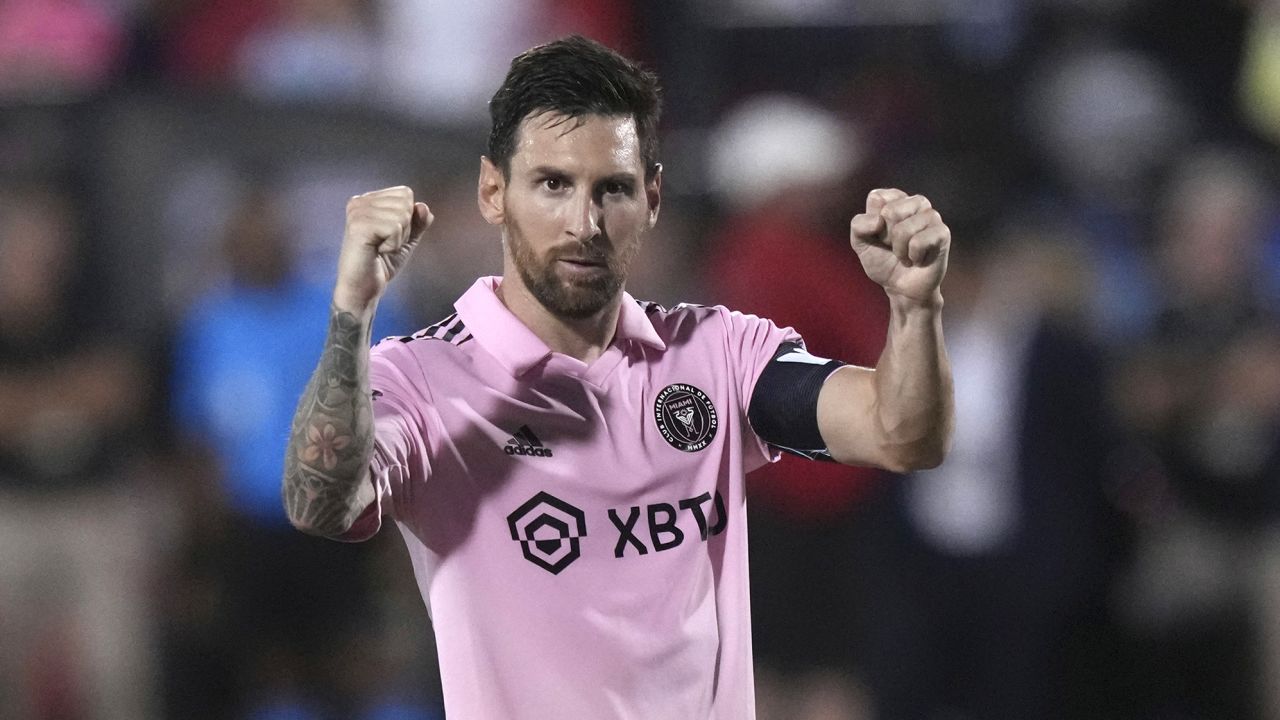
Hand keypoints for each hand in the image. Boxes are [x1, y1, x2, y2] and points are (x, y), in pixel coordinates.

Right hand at [334, 186, 432, 312]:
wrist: (364, 288)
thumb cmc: (382, 263)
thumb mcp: (407, 238)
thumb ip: (418, 221)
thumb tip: (423, 206)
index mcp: (368, 200)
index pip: (405, 193)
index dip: (408, 218)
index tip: (389, 235)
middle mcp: (359, 201)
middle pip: (405, 202)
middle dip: (405, 228)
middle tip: (385, 244)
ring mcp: (357, 212)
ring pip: (402, 214)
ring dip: (398, 238)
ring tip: (380, 248)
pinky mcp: (358, 226)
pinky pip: (395, 227)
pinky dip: (393, 244)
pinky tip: (377, 252)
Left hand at [850, 188, 949, 305]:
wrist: (900, 288)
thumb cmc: (882, 261)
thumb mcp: (860, 243)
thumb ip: (858, 225)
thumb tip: (878, 220)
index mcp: (896, 199)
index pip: (877, 197)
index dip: (873, 223)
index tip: (880, 235)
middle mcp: (916, 202)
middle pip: (891, 211)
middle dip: (887, 237)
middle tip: (894, 246)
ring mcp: (931, 216)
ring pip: (904, 229)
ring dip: (899, 250)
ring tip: (906, 254)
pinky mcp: (942, 232)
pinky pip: (918, 242)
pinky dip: (912, 257)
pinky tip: (917, 259)